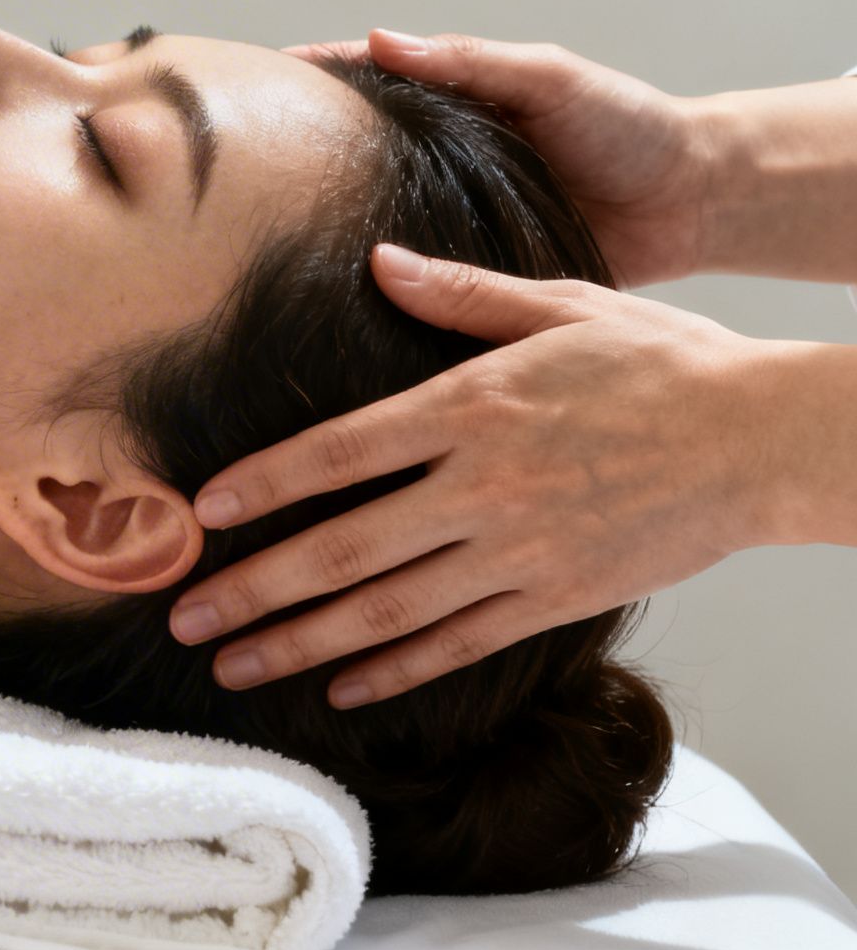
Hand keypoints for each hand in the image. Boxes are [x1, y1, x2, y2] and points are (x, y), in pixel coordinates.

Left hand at [170, 244, 784, 707]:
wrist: (765, 439)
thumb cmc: (663, 362)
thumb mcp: (563, 303)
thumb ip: (461, 295)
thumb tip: (379, 260)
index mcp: (471, 407)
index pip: (339, 451)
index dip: (263, 483)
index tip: (201, 511)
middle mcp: (481, 487)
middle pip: (343, 547)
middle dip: (254, 587)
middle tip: (183, 617)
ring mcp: (516, 552)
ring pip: (386, 610)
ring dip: (301, 642)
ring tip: (231, 664)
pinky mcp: (554, 599)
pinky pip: (458, 644)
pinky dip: (395, 671)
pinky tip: (340, 689)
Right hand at [289, 30, 711, 286]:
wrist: (691, 203)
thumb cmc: (629, 126)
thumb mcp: (551, 78)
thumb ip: (471, 62)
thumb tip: (379, 39)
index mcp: (452, 111)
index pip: (366, 86)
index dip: (310, 82)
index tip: (249, 82)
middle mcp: (439, 167)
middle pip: (353, 161)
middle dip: (295, 164)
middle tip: (232, 176)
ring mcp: (452, 223)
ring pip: (373, 227)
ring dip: (323, 235)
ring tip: (258, 246)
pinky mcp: (474, 279)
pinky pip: (418, 287)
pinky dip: (378, 293)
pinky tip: (331, 305)